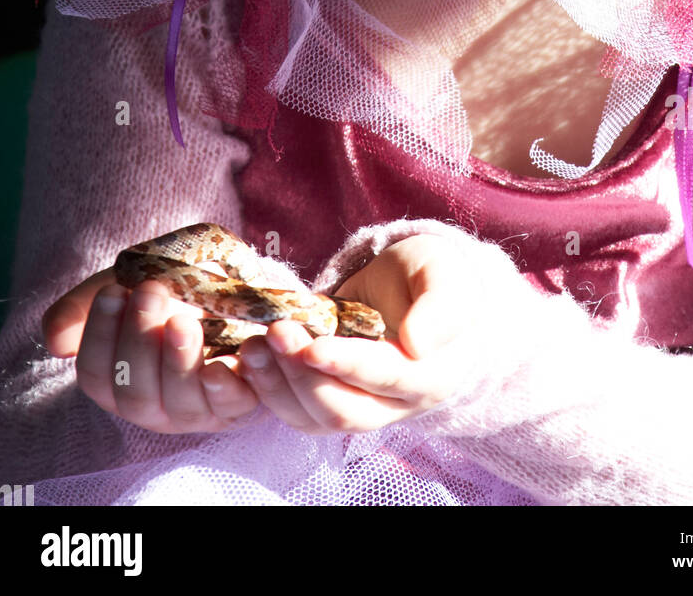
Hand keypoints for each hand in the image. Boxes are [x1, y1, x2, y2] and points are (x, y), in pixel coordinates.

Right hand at [43, 269, 260, 434]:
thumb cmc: (170, 292)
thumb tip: (54, 340)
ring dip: (178, 361)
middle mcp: (151, 405)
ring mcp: (193, 410)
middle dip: (139, 340)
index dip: (99, 335)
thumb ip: (84, 307)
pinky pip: (229, 407)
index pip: (95, 374)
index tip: (113, 290)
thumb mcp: (125, 287)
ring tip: (182, 320)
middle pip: (134, 392)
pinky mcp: (237, 405)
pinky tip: (219, 364)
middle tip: (149, 292)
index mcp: (117, 381)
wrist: (232, 289)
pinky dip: (223, 388)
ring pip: (178, 402)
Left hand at [234, 233, 488, 433]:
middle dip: (302, 375)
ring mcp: (362, 409)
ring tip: (252, 346)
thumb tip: (418, 344)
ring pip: (314, 417)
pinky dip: (268, 389)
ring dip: (278, 385)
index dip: (347, 365)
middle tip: (274, 333)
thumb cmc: (434, 278)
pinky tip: (248, 360)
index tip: (312, 346)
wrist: (418, 292)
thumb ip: (439, 306)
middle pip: (343, 409)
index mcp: (432, 376)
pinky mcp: (331, 402)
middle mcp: (396, 405)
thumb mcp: (444, 274)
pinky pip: (296, 411)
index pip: (385, 378)